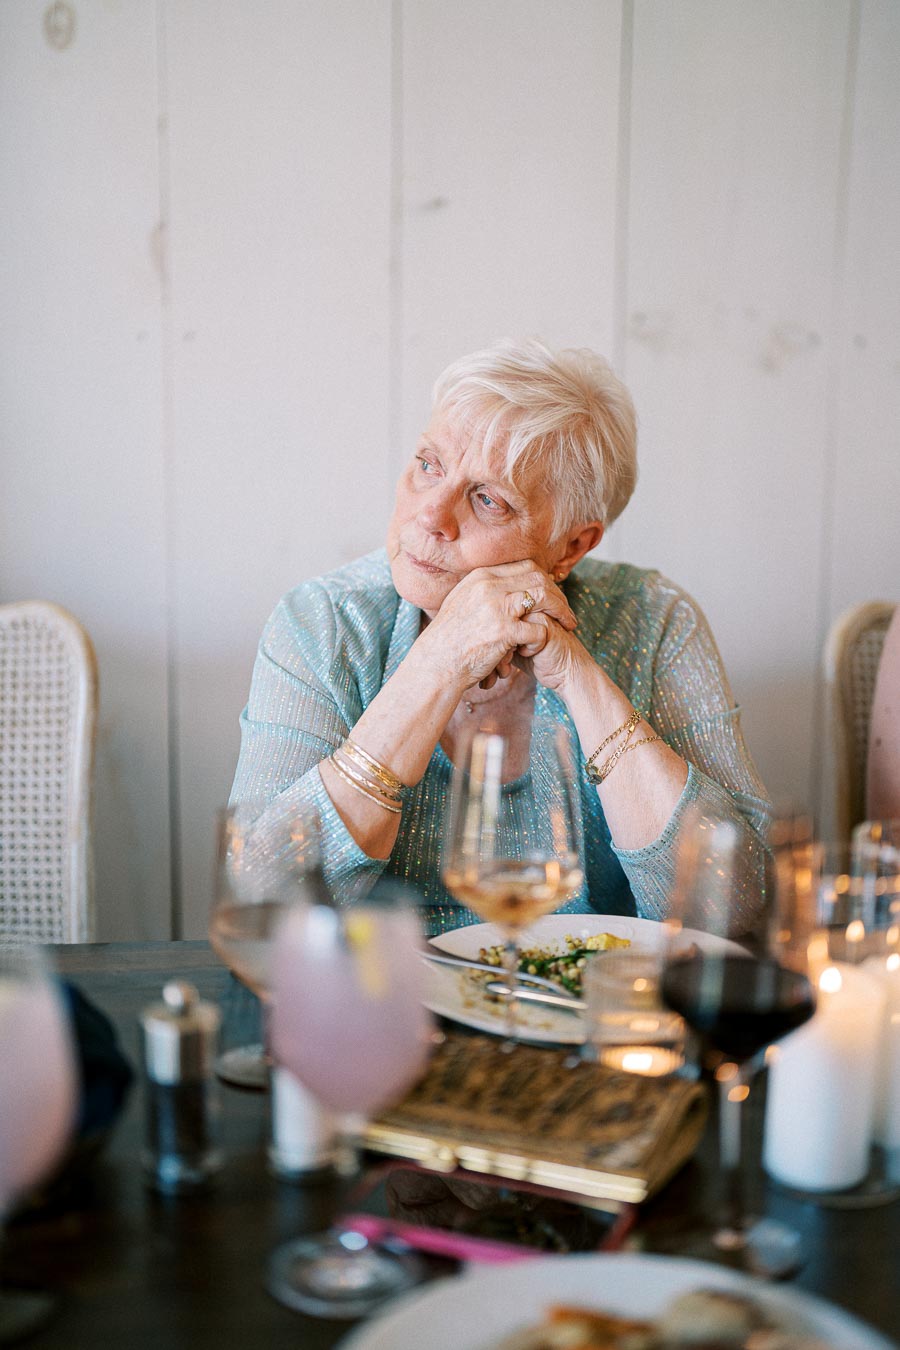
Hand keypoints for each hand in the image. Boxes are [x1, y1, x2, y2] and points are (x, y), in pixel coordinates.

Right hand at [414, 560, 575, 693]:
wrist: (435, 663)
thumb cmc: (449, 638)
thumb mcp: (462, 602)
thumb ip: (484, 590)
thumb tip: (508, 583)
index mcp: (481, 576)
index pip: (525, 566)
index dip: (545, 579)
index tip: (554, 594)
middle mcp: (489, 586)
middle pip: (538, 578)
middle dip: (558, 594)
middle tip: (566, 611)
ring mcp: (496, 607)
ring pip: (544, 598)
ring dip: (560, 612)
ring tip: (568, 624)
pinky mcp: (503, 632)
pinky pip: (538, 630)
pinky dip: (543, 639)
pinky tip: (540, 647)